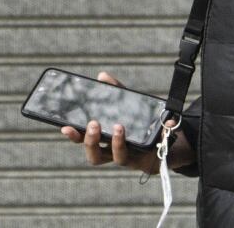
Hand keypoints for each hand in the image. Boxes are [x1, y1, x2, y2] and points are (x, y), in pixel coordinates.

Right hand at [59, 70, 195, 173]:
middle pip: (95, 156)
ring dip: (118, 142)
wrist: (163, 145)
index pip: (83, 141)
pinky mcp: (149, 158)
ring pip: (118, 157)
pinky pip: (153, 148)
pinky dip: (162, 131)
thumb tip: (102, 76)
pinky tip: (167, 121)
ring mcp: (131, 157)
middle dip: (91, 141)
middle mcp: (113, 153)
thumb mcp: (126, 105)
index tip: (65, 127)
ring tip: (119, 126)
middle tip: (93, 124)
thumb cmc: (137, 126)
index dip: (74, 136)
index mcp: (103, 141)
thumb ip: (115, 92)